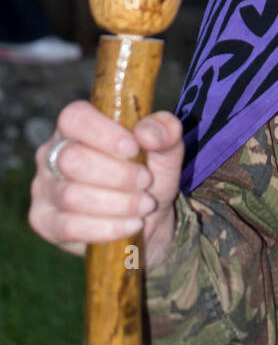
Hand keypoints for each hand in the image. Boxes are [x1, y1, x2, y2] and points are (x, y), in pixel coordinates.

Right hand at [29, 103, 184, 270]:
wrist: (146, 219)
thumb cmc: (148, 174)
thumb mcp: (166, 149)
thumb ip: (165, 131)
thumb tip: (146, 132)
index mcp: (76, 126)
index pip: (74, 117)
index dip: (104, 133)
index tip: (134, 149)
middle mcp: (52, 154)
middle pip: (72, 159)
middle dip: (117, 174)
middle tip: (146, 181)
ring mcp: (44, 189)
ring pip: (71, 196)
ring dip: (117, 203)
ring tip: (145, 204)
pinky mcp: (45, 222)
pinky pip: (69, 227)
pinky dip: (107, 227)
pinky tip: (132, 224)